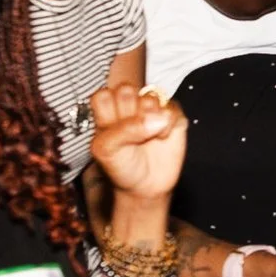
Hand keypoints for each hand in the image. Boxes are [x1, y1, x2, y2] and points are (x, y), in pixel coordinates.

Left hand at [88, 84, 186, 199]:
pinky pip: (172, 107)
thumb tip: (157, 118)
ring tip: (147, 137)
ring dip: (149, 119)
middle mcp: (128, 105)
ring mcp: (151, 109)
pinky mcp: (172, 114)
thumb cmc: (120, 166)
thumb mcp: (108, 150)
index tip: (111, 129)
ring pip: (150, 97)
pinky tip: (163, 137)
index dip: (108, 111)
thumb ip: (123, 130)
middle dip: (127, 114)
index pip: (103, 94)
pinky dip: (169, 124)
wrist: (145, 186)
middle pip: (126, 90)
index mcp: (106, 111)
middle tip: (129, 133)